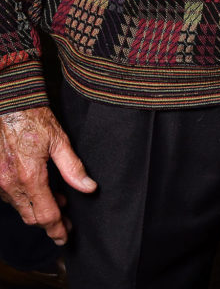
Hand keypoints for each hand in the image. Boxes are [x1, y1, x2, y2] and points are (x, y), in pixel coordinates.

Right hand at [0, 107, 96, 244]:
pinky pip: (10, 197)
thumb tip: (89, 188)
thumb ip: (73, 167)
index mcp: (30, 177)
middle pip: (31, 217)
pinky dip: (25, 198)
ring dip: (37, 208)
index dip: (57, 229)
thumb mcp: (59, 140)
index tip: (65, 237)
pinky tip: (39, 188)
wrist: (9, 104)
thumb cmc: (33, 118)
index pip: (46, 215)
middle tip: (66, 219)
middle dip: (50, 221)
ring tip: (58, 199)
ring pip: (20, 208)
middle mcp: (11, 184)